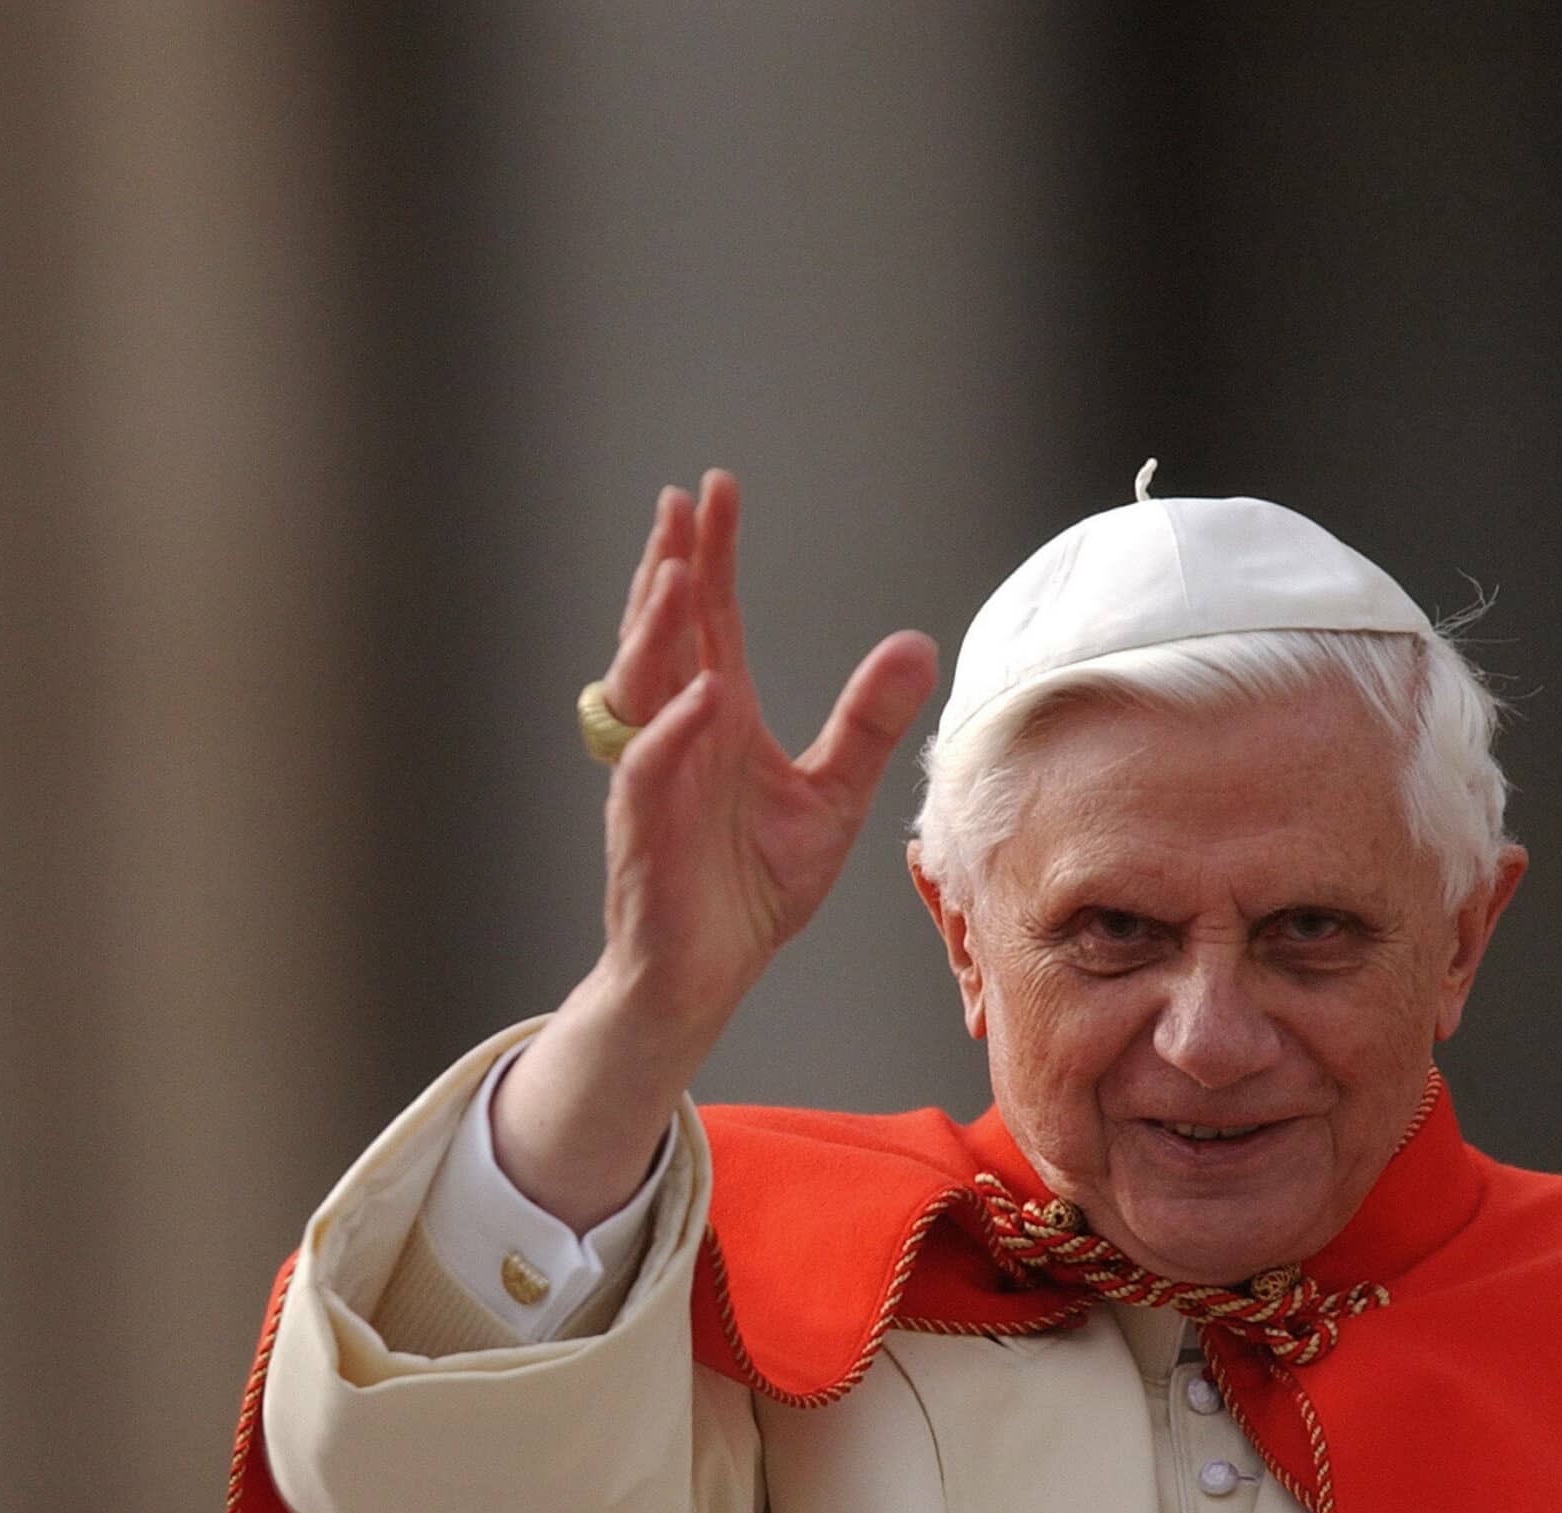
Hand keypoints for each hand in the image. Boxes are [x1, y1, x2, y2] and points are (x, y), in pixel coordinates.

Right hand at [493, 472, 937, 1227]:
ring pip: (642, 687)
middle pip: (666, 632)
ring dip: (653, 631)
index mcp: (719, 715)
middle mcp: (679, 732)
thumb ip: (869, 722)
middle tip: (680, 501)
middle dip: (669, 565)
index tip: (715, 489)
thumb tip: (918, 644)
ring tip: (672, 574)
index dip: (711, 555)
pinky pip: (651, 770)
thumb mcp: (833, 796)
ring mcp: (654, 776)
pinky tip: (700, 697)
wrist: (708, 974)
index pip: (711, 618)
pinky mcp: (644, 828)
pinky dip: (672, 733)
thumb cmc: (754, 888)